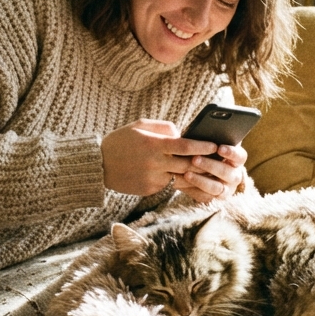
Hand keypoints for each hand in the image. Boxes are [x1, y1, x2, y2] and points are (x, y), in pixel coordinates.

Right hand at [101, 119, 243, 201]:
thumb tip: (183, 133)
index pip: (185, 146)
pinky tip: (184, 177)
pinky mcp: (149, 190)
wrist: (98, 165)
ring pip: (181, 178)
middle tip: (217, 160)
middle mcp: (155, 163)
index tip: (215, 145)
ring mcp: (152, 179)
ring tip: (205, 170)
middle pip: (188, 164)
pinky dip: (176, 180)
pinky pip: (168, 185)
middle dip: (203, 163)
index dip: (202, 146)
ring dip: (193, 175)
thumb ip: (164, 128)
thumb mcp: (140, 125)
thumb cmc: (121, 141)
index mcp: (153, 144)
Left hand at [175, 142, 247, 203]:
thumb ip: (212, 138)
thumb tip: (208, 130)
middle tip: (195, 159)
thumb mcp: (211, 143)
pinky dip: (194, 189)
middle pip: (228, 173)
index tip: (219, 148)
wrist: (198, 167)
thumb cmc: (207, 150)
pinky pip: (206, 197)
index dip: (231, 153)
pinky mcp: (214, 198)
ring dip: (201, 180)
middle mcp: (235, 175)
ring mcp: (226, 189)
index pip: (240, 156)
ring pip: (217, 188)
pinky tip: (183, 182)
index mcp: (237, 160)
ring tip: (186, 173)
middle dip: (211, 166)